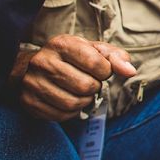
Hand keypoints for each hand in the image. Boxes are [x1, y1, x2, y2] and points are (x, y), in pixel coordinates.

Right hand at [19, 35, 135, 120]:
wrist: (30, 67)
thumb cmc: (70, 58)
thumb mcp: (92, 50)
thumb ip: (115, 57)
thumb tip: (130, 71)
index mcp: (61, 44)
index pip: (96, 63)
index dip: (105, 71)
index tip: (99, 70)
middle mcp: (43, 62)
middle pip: (86, 86)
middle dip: (94, 87)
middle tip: (88, 82)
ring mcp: (33, 83)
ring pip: (73, 103)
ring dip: (84, 101)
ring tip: (79, 91)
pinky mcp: (29, 102)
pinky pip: (61, 115)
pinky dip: (71, 112)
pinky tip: (67, 99)